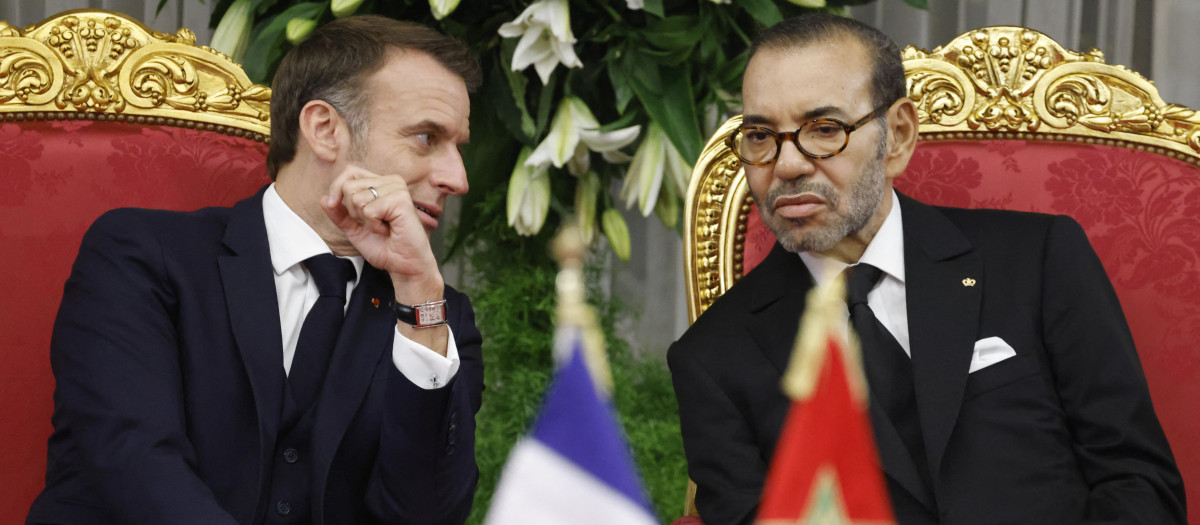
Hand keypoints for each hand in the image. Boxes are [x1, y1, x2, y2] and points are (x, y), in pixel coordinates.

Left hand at [321, 165, 443, 303]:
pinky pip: (370, 210)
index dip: (337, 188)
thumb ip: (339, 214)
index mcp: (380, 183)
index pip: (350, 172)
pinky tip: (388, 229)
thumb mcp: (354, 229)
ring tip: (382, 227)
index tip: (334, 206)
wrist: (402, 264)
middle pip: (349, 186)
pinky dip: (374, 225)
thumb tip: (323, 199)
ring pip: (357, 198)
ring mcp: (397, 189)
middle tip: (373, 223)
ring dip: (365, 220)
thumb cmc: (384, 246)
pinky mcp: (401, 200)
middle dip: (353, 212)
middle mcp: (390, 182)